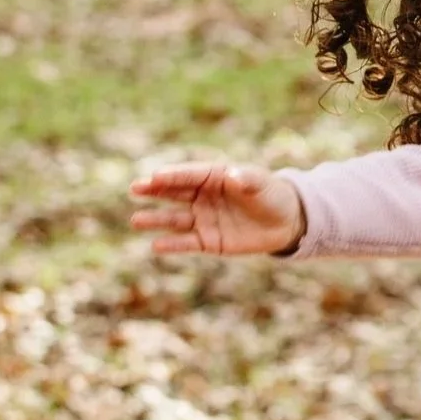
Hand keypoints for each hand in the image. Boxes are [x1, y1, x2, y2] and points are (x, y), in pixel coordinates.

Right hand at [130, 160, 305, 255]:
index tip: (155, 176)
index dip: (173, 175)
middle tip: (135, 188)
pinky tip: (156, 245)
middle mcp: (203, 197)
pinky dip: (172, 244)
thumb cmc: (272, 195)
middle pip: (175, 193)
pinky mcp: (208, 241)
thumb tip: (232, 176)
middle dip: (155, 191)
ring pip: (175, 219)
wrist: (286, 222)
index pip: (189, 174)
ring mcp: (203, 219)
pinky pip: (187, 242)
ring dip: (156, 219)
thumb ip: (247, 180)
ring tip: (136, 220)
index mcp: (214, 176)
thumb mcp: (262, 184)